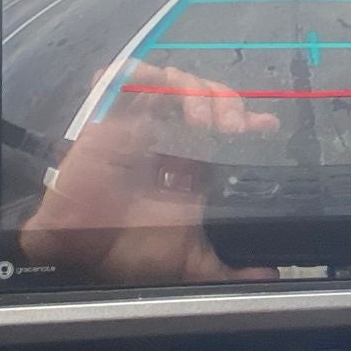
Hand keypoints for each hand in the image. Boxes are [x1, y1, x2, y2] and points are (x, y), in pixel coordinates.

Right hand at [18, 63, 279, 283]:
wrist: (80, 252)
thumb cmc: (129, 253)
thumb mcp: (190, 264)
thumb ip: (228, 271)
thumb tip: (270, 276)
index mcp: (192, 165)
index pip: (226, 130)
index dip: (247, 120)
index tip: (266, 125)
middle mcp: (171, 140)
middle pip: (208, 98)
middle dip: (228, 103)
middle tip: (235, 127)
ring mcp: (141, 124)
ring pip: (176, 82)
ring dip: (196, 91)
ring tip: (204, 120)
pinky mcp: (110, 116)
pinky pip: (126, 77)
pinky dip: (144, 73)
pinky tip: (162, 90)